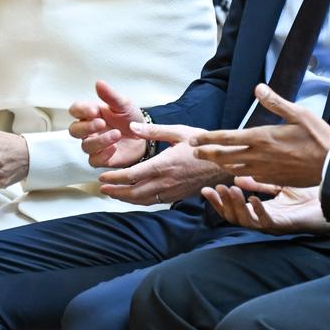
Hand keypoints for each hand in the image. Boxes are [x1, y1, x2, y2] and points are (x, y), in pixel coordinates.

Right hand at [69, 80, 146, 168]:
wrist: (146, 137)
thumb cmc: (131, 119)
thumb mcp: (124, 104)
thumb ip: (110, 95)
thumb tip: (99, 83)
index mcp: (91, 114)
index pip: (75, 110)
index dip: (80, 110)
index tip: (93, 110)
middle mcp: (89, 130)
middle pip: (74, 130)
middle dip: (87, 127)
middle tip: (102, 123)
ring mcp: (94, 145)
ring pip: (85, 146)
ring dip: (100, 140)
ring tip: (116, 134)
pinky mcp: (101, 158)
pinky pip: (94, 160)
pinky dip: (103, 155)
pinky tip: (114, 148)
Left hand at [98, 123, 230, 204]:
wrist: (227, 164)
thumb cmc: (203, 146)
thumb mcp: (179, 132)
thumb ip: (153, 131)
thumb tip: (131, 127)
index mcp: (164, 165)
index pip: (133, 176)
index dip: (115, 178)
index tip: (102, 177)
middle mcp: (166, 182)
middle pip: (134, 193)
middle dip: (115, 191)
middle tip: (102, 188)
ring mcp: (172, 191)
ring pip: (143, 200)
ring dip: (125, 198)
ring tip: (112, 194)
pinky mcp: (178, 196)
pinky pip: (154, 201)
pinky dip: (140, 201)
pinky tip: (133, 196)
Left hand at [190, 84, 329, 186]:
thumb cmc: (318, 138)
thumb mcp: (299, 114)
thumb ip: (275, 102)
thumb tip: (258, 87)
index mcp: (262, 137)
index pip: (226, 138)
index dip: (207, 138)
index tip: (193, 139)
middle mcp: (259, 156)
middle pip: (224, 156)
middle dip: (206, 153)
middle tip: (192, 151)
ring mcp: (265, 170)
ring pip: (234, 168)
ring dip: (219, 163)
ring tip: (209, 159)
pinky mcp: (272, 178)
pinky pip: (249, 176)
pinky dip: (237, 172)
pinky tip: (234, 171)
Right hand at [202, 176, 329, 235]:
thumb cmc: (307, 193)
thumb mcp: (276, 183)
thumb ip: (258, 182)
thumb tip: (236, 176)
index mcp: (259, 210)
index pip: (232, 209)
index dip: (217, 201)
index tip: (205, 189)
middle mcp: (263, 220)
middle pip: (234, 218)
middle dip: (222, 204)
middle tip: (215, 189)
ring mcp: (274, 223)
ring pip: (247, 221)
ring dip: (236, 206)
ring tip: (231, 191)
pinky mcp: (286, 224)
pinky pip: (267, 221)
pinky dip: (259, 210)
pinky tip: (255, 198)